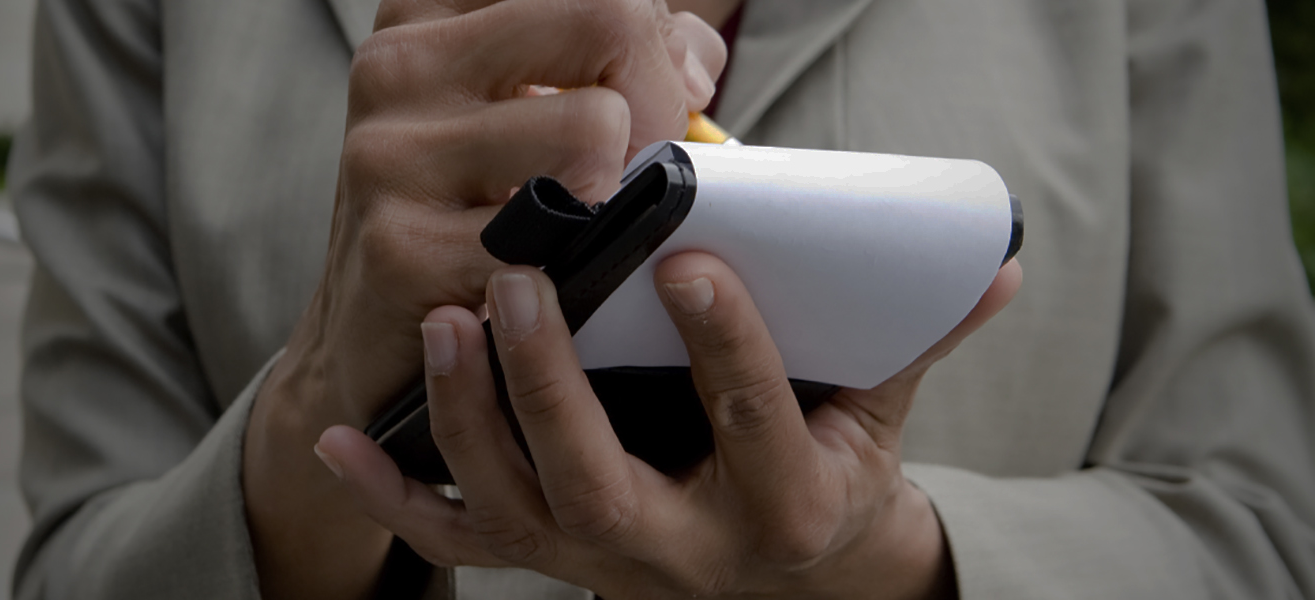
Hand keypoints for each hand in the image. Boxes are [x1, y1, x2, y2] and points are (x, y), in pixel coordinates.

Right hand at [241, 2, 727, 597]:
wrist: (368, 348)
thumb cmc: (464, 221)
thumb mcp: (519, 113)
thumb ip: (615, 59)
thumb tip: (696, 58)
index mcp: (426, 15)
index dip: (647, 36)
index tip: (640, 93)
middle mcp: (397, 66)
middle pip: (607, 19)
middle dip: (658, 101)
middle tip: (633, 173)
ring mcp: (390, 156)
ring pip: (593, 130)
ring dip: (613, 196)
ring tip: (577, 232)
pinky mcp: (401, 251)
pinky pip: (557, 243)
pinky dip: (575, 272)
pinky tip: (539, 287)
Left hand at [318, 253, 1021, 598]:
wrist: (779, 577)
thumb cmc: (824, 477)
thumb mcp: (876, 420)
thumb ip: (915, 340)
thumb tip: (992, 266)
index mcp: (779, 507)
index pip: (752, 423)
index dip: (727, 346)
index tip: (691, 259)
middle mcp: (677, 550)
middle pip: (598, 482)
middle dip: (551, 387)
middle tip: (522, 286)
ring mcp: (598, 560)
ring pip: (516, 506)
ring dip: (468, 419)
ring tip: (448, 321)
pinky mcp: (546, 557)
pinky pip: (456, 539)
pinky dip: (391, 496)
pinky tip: (339, 437)